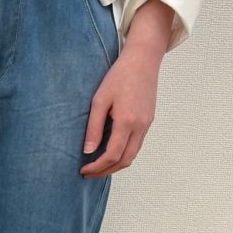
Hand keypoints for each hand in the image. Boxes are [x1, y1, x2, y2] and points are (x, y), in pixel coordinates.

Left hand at [80, 0, 172, 177]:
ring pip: (132, 155)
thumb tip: (88, 151)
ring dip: (115, 165)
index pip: (112, 155)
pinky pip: (136, 146)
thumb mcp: (99, 100)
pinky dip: (123, 155)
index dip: (97, 167)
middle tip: (89, 173)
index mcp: (127, 121)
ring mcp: (147, 125)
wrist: (143, 60)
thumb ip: (94, 127)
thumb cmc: (119, 76)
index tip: (83, 169)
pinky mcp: (148, 122)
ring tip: (98, 166)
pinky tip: (110, 152)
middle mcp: (140, 127)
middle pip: (124, 161)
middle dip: (106, 171)